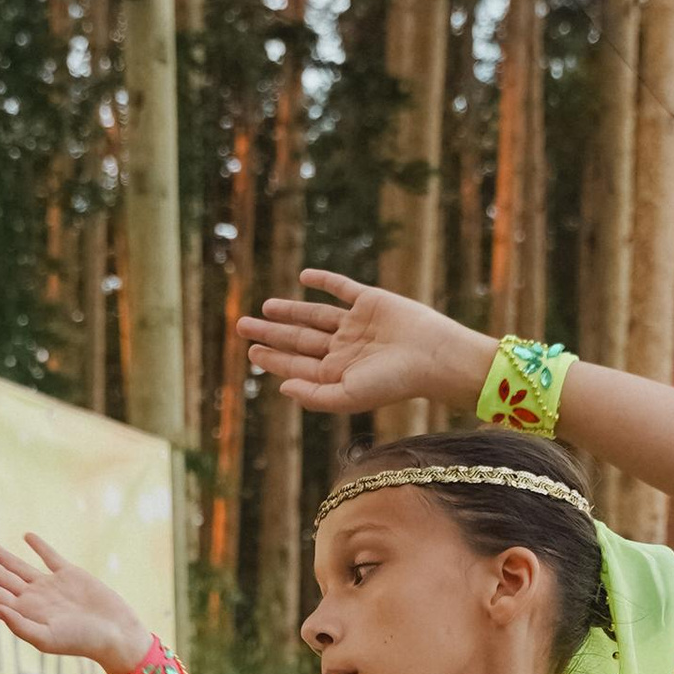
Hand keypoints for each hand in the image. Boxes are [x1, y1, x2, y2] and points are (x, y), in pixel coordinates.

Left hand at [0, 532, 150, 673]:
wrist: (115, 634)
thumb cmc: (81, 642)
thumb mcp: (46, 638)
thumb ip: (19, 624)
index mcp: (25, 613)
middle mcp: (34, 598)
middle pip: (1, 576)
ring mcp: (51, 586)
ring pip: (19, 566)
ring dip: (0, 554)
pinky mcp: (70, 575)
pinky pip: (50, 557)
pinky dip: (38, 546)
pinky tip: (27, 537)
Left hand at [235, 271, 493, 422]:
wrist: (432, 355)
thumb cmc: (394, 383)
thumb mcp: (349, 396)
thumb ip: (314, 396)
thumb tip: (281, 388)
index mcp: (338, 373)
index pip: (297, 365)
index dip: (273, 358)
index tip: (251, 350)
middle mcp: (344, 348)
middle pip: (299, 338)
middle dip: (271, 333)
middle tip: (241, 325)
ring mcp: (356, 324)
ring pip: (315, 315)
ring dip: (290, 310)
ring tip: (265, 307)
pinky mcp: (370, 301)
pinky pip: (342, 288)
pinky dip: (323, 281)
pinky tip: (304, 276)